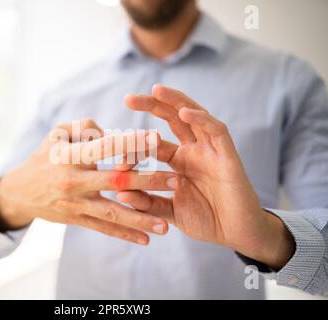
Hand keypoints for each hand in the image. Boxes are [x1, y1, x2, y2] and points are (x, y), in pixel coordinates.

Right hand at [0, 118, 176, 244]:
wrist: (20, 191)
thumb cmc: (45, 156)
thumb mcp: (58, 134)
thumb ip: (86, 127)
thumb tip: (112, 131)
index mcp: (69, 155)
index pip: (104, 147)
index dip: (131, 143)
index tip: (156, 139)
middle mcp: (73, 181)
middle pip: (116, 181)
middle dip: (148, 181)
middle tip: (175, 181)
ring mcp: (75, 204)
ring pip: (112, 213)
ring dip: (140, 219)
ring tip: (166, 227)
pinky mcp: (76, 219)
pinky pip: (103, 229)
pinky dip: (124, 235)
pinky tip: (145, 241)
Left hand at [117, 85, 294, 267]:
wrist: (236, 235)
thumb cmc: (206, 220)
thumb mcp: (169, 211)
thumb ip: (147, 203)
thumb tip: (119, 194)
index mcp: (180, 161)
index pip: (155, 142)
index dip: (135, 143)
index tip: (115, 151)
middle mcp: (195, 150)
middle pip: (173, 118)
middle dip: (152, 105)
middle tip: (128, 98)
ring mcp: (212, 151)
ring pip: (195, 116)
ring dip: (177, 101)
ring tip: (157, 90)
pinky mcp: (229, 156)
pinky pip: (217, 132)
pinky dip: (202, 120)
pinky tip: (185, 113)